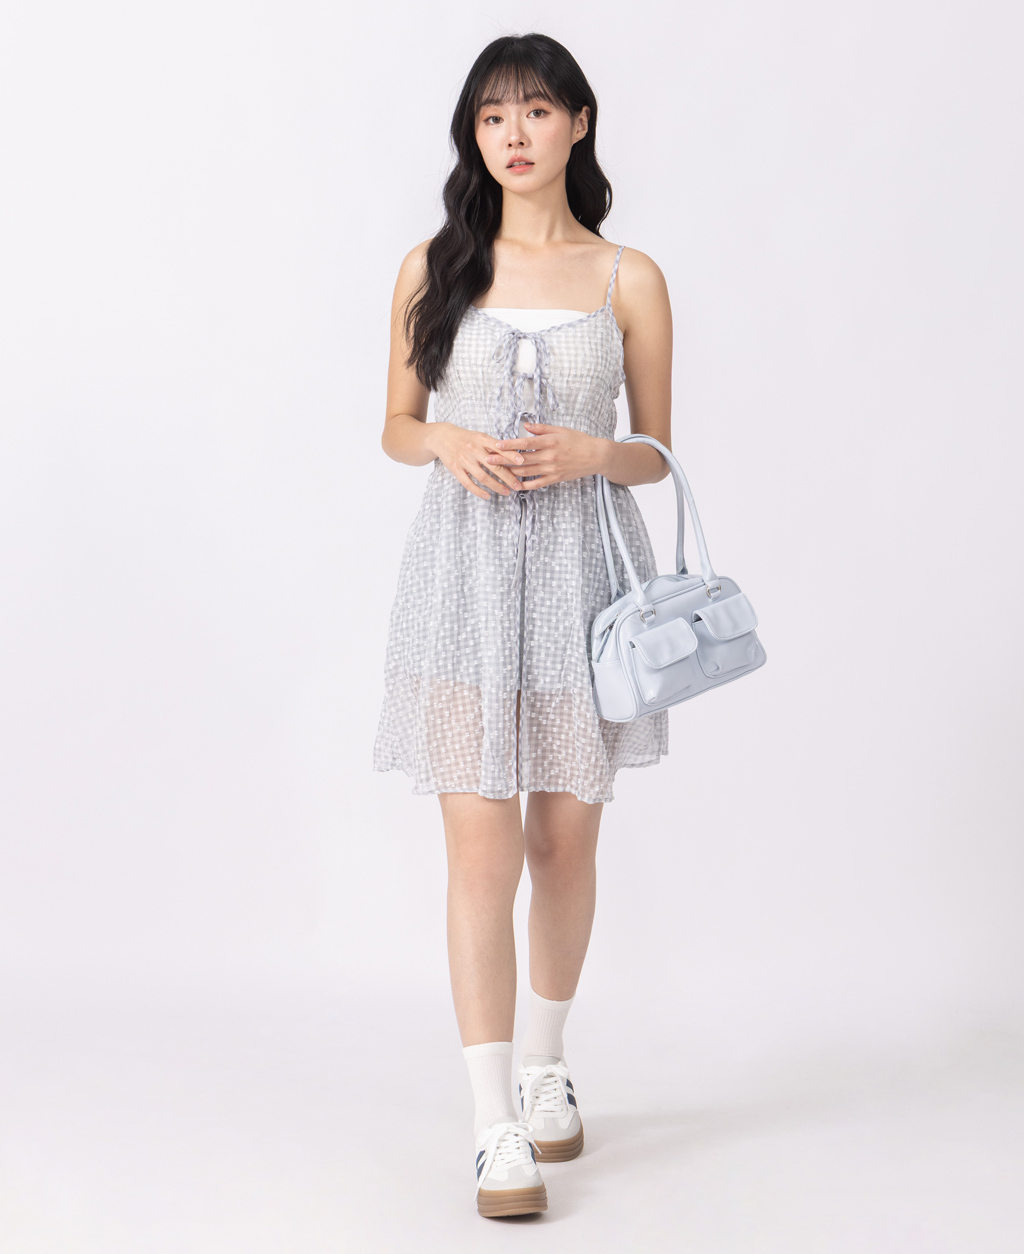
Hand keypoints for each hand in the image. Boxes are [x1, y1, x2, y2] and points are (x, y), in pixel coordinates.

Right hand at [427, 422, 526, 501]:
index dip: (511, 455)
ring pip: (483, 477)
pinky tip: (487, 495)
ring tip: (506, 492)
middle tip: (518, 486)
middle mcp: (473, 449)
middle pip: (494, 466)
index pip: (499, 448)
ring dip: (496, 486)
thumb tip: (514, 454)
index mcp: (481, 439)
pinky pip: (468, 483)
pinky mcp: (455, 469)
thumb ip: (494, 445)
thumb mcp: (480, 436)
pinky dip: (478, 491)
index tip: (522, 461)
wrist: (442, 437)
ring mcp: (464, 460)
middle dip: (508, 477)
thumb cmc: (466, 438)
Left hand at [483, 423, 608, 488]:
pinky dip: (525, 485)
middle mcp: (549, 456)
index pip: (525, 443)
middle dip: (503, 460)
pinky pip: (537, 484)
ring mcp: (552, 469)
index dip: (509, 445)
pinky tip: (514, 485)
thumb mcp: (561, 430)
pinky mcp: (555, 479)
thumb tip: (525, 427)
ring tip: (496, 472)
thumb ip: (542, 429)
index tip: (496, 444)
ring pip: (526, 472)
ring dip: (510, 473)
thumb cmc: (579, 440)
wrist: (596, 456)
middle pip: (521, 459)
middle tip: (487, 459)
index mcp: (549, 442)